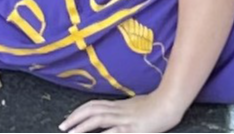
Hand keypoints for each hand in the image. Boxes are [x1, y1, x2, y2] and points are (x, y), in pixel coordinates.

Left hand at [59, 92, 185, 133]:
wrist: (170, 103)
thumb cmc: (157, 105)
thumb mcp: (136, 106)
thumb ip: (124, 110)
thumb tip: (115, 114)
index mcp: (119, 105)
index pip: (94, 105)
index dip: (79, 111)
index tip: (69, 119)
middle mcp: (119, 110)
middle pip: (92, 110)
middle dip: (75, 118)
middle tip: (62, 126)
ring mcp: (124, 118)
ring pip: (98, 118)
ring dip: (82, 126)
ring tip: (70, 133)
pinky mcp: (132, 128)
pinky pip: (113, 132)